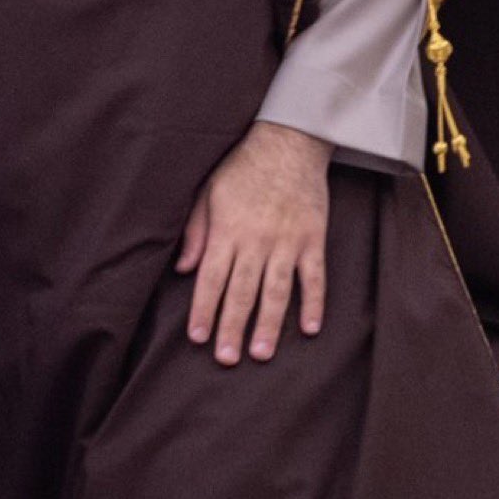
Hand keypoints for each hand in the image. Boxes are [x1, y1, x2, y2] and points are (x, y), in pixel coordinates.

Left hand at [175, 121, 330, 364]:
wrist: (287, 140)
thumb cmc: (241, 166)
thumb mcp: (208, 191)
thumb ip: (196, 230)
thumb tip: (183, 268)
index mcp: (228, 228)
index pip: (211, 277)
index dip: (203, 309)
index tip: (197, 337)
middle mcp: (256, 238)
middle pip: (241, 291)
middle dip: (232, 326)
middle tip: (226, 359)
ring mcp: (287, 240)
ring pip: (276, 290)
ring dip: (268, 324)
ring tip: (260, 354)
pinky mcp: (313, 238)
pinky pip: (314, 276)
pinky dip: (313, 303)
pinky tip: (309, 328)